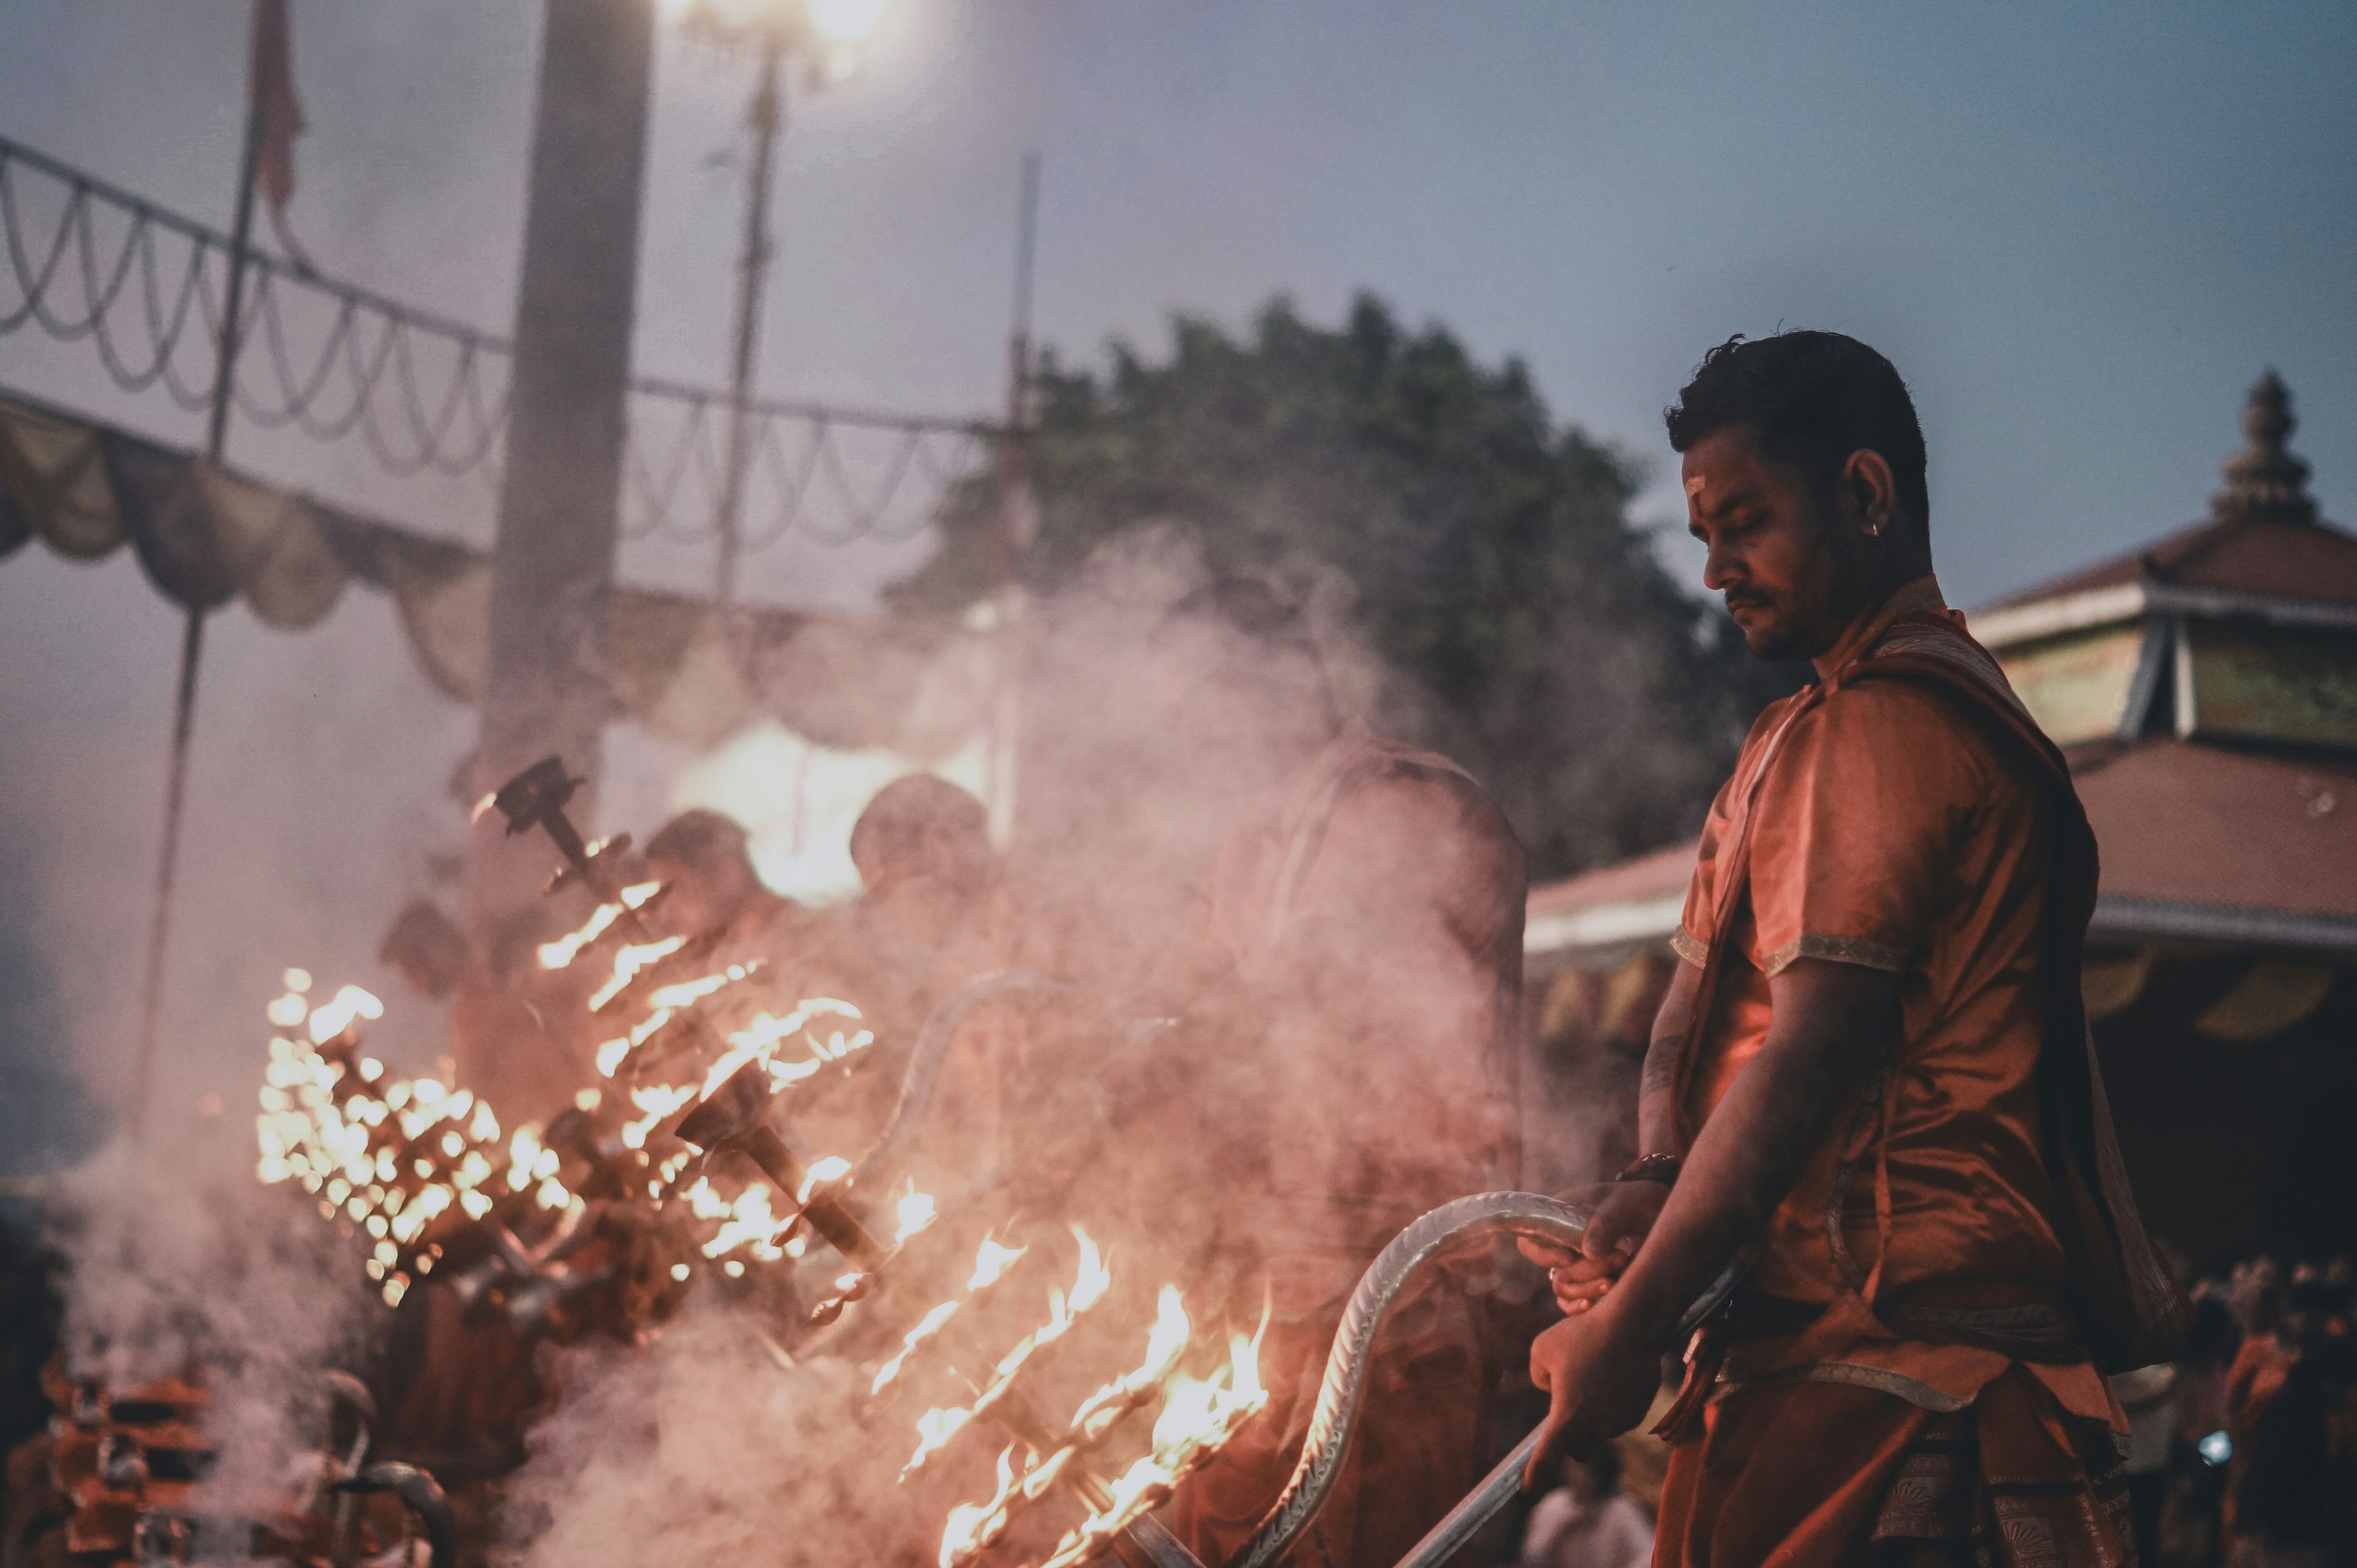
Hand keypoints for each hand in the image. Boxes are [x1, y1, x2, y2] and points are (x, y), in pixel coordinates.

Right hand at [1515, 1181, 1668, 1315]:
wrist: (1659, 1216)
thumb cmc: (1637, 1202)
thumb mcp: (1625, 1204)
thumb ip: (1607, 1222)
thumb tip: (1589, 1251)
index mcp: (1559, 1218)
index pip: (1531, 1241)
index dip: (1544, 1255)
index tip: (1571, 1257)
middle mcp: (1562, 1244)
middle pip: (1554, 1270)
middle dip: (1584, 1271)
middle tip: (1620, 1257)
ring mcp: (1575, 1266)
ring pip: (1565, 1289)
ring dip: (1587, 1289)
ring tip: (1615, 1281)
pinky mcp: (1589, 1284)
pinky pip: (1572, 1303)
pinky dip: (1579, 1308)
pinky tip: (1595, 1305)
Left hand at [1521, 1307, 1660, 1486]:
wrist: (1633, 1324)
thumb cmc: (1583, 1333)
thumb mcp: (1542, 1349)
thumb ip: (1539, 1376)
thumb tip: (1551, 1388)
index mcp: (1567, 1416)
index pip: (1547, 1458)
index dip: (1535, 1477)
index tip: (1527, 1492)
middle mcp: (1595, 1427)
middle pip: (1579, 1449)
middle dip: (1571, 1436)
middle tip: (1569, 1404)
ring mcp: (1620, 1423)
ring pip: (1601, 1431)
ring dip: (1594, 1414)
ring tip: (1594, 1374)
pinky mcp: (1639, 1414)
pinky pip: (1619, 1418)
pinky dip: (1613, 1405)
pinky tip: (1614, 1376)